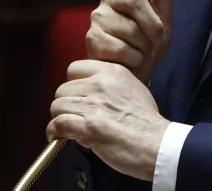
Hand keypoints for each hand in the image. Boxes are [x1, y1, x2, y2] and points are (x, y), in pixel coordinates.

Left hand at [47, 60, 169, 180]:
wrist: (157, 143)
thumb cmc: (148, 122)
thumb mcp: (134, 88)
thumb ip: (111, 85)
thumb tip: (91, 93)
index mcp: (113, 72)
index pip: (75, 68)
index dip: (73, 84)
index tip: (78, 97)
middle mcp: (100, 84)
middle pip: (63, 88)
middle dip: (66, 104)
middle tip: (75, 116)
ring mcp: (93, 104)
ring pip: (57, 105)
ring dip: (61, 118)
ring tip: (70, 128)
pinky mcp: (88, 126)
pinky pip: (57, 123)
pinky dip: (54, 132)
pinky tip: (59, 137)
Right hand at [87, 0, 182, 82]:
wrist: (131, 77)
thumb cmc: (147, 47)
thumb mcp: (165, 18)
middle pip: (138, 2)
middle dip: (152, 26)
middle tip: (154, 44)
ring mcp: (99, 16)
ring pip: (131, 29)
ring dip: (143, 48)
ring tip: (138, 54)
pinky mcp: (92, 37)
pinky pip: (122, 47)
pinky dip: (132, 60)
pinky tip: (126, 62)